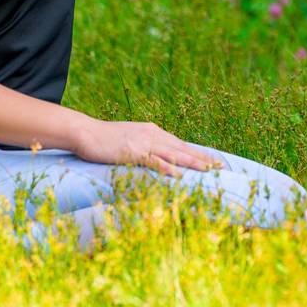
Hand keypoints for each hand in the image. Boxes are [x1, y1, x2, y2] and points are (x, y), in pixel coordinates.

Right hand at [73, 119, 225, 177]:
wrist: (85, 132)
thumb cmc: (106, 139)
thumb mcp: (131, 140)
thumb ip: (146, 147)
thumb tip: (159, 159)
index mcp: (154, 132)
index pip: (181, 144)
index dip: (199, 153)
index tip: (215, 161)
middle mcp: (153, 134)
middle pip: (183, 148)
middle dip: (203, 159)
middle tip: (221, 167)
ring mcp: (143, 142)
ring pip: (174, 154)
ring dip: (192, 163)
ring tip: (208, 171)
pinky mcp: (132, 151)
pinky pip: (154, 161)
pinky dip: (168, 168)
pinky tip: (179, 174)